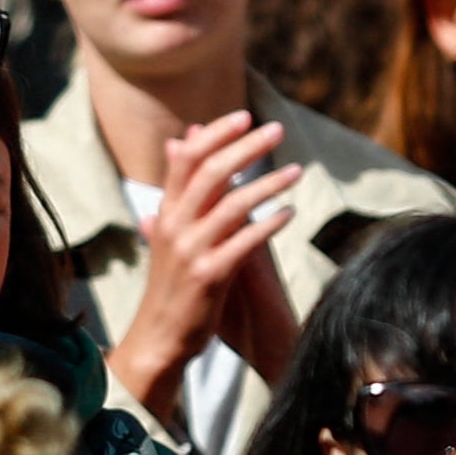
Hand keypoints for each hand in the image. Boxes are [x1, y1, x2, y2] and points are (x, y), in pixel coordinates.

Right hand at [115, 113, 301, 409]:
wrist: (158, 339)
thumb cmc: (171, 285)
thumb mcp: (169, 232)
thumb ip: (180, 190)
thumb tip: (180, 144)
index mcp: (166, 213)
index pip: (186, 158)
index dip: (215, 133)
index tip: (245, 116)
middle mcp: (174, 226)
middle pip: (211, 172)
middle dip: (246, 146)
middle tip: (276, 129)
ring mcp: (191, 251)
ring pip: (232, 204)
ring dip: (268, 183)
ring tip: (297, 171)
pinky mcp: (209, 276)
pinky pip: (244, 242)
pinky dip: (269, 223)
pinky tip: (289, 213)